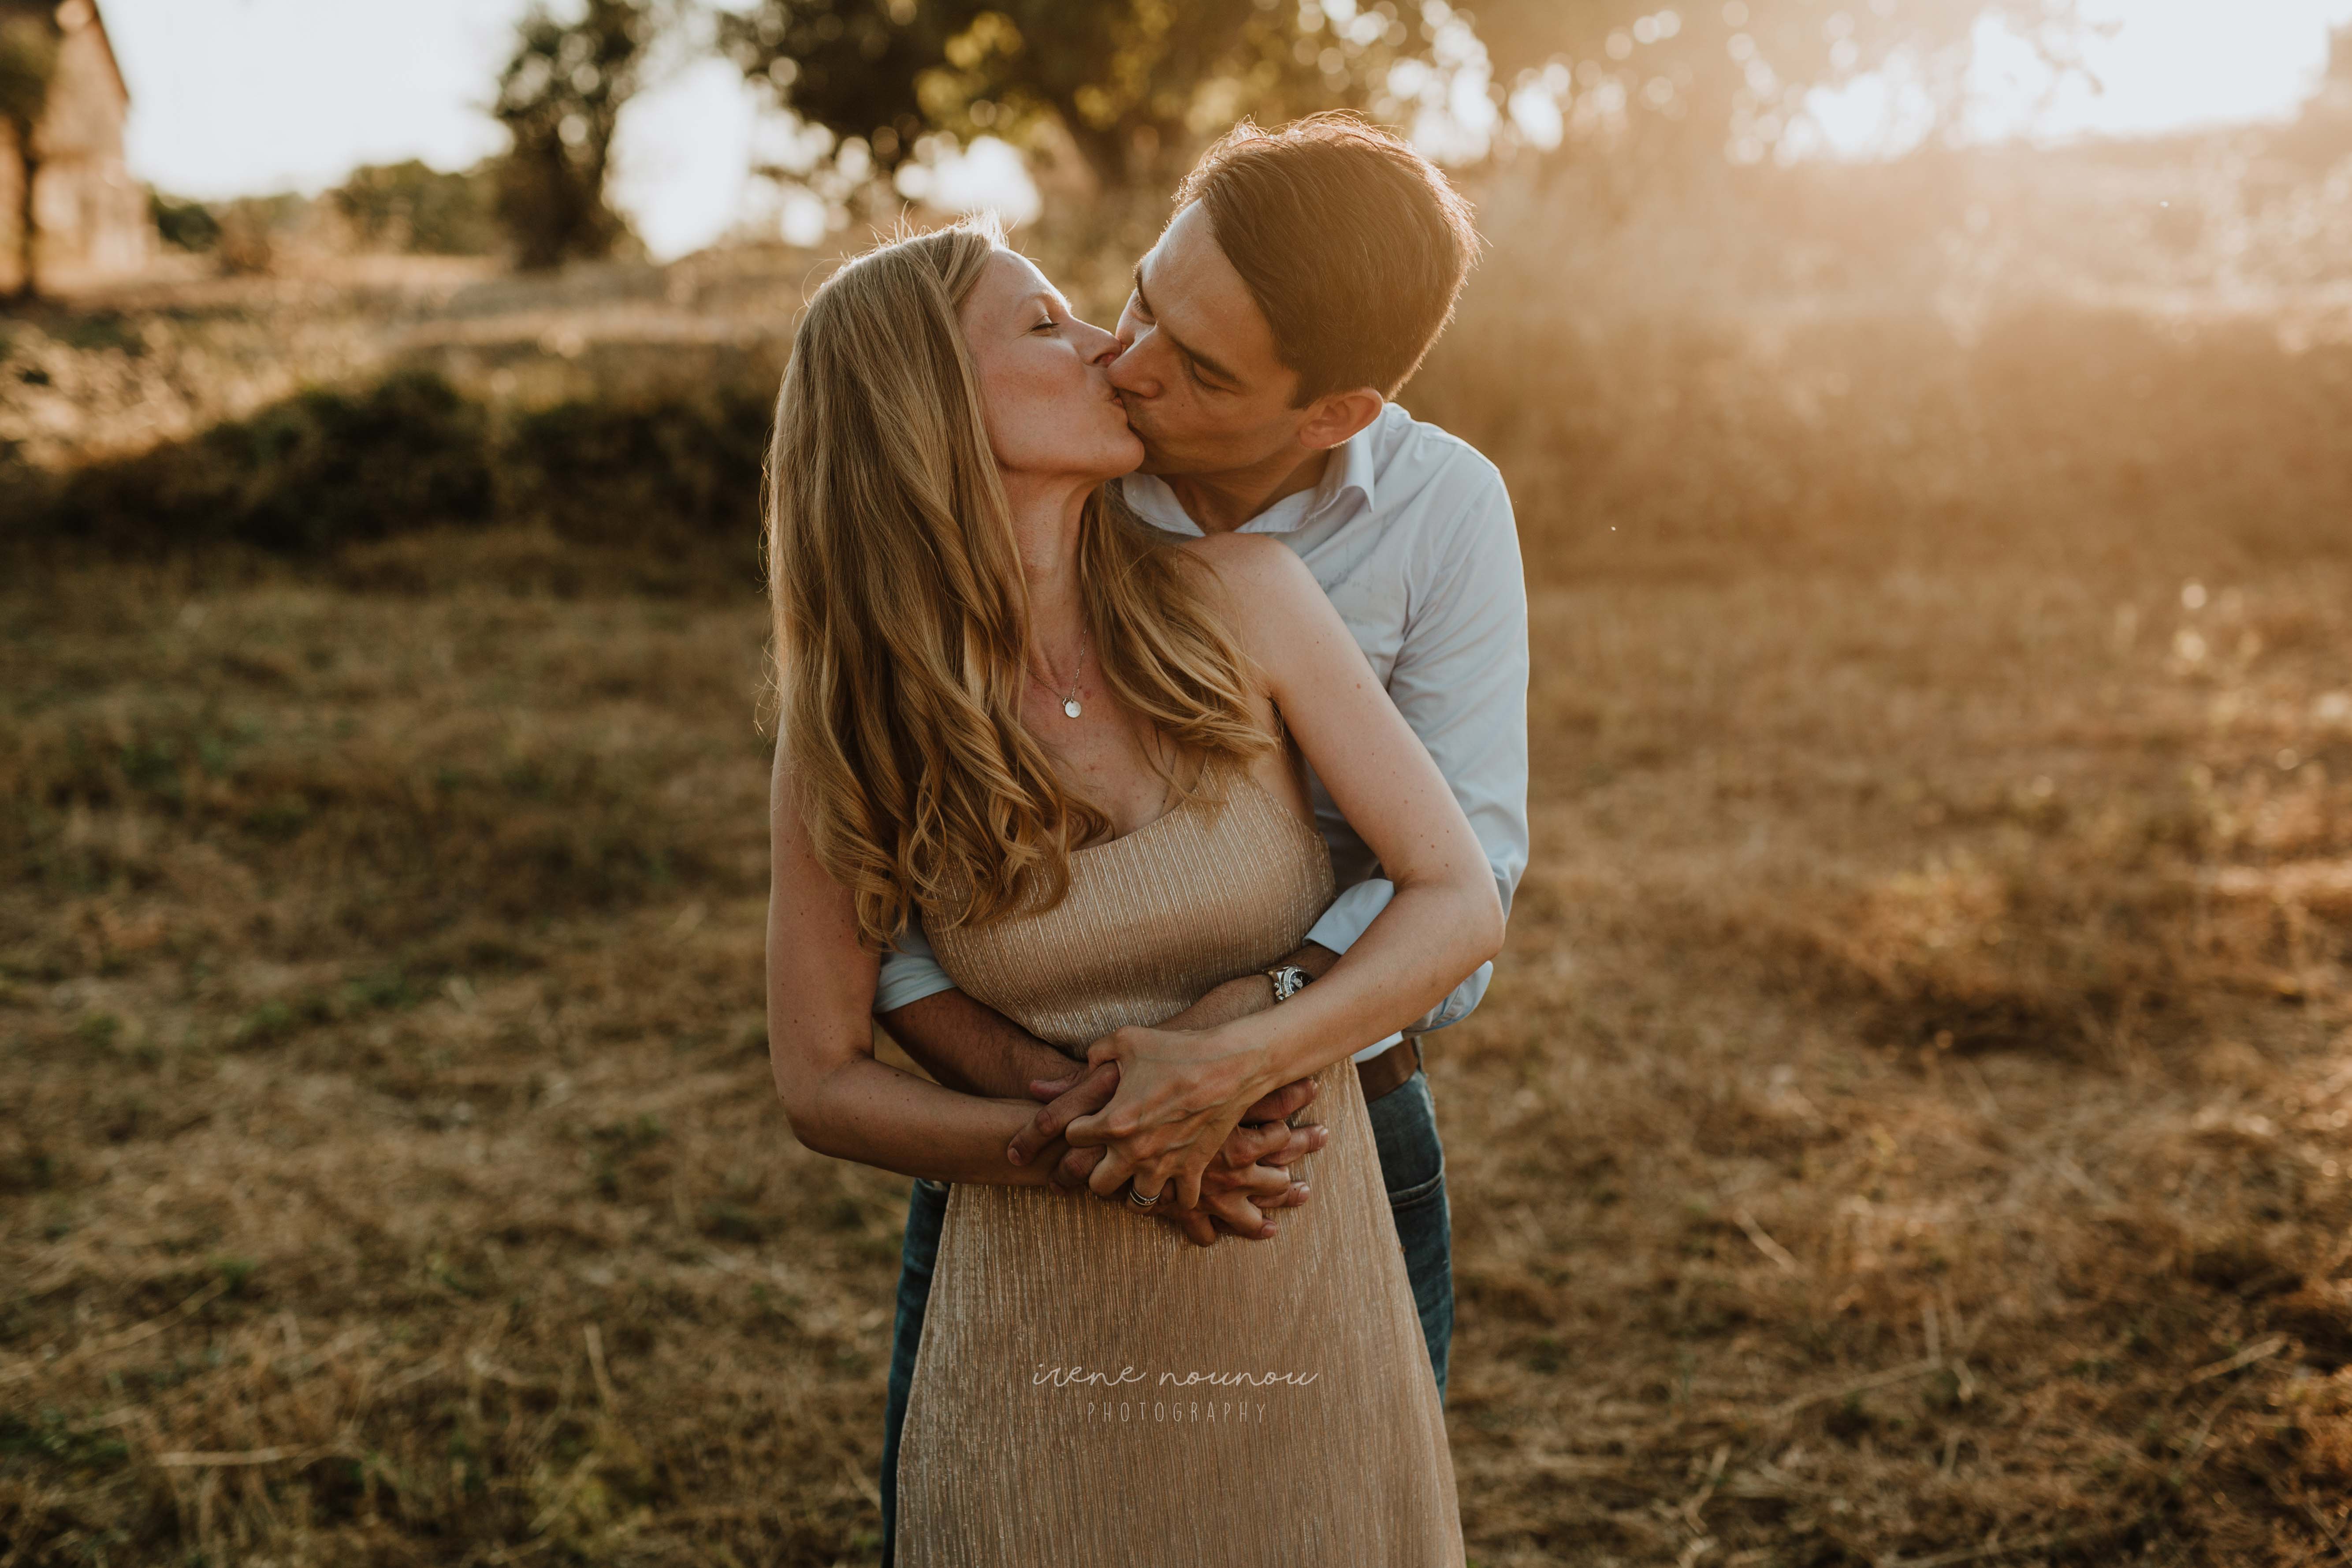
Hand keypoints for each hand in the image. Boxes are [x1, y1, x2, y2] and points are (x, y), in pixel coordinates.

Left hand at [1063, 1024, 1270, 1209]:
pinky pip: (1181, 1202)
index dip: (1079, 1126)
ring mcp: (1166, 1165)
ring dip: (1134, 1189)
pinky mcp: (1194, 1169)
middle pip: (1098, 1185)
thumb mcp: (1127, 1038)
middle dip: (1097, 1171)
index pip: (1073, 1137)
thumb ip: (1097, 1051)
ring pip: (1138, 1202)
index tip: (1091, 1119)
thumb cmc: (1177, 1049)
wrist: (1229, 1065)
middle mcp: (1135, 1152)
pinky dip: (1177, 1194)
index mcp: (1114, 1122)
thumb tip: (1089, 1064)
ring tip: (1137, 1172)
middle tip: (1108, 1154)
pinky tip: (1175, 1176)